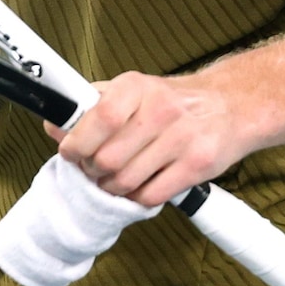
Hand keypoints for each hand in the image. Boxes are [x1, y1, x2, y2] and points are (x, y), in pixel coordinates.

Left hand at [46, 70, 254, 207]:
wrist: (230, 106)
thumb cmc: (170, 101)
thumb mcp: (131, 90)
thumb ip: (92, 106)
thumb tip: (54, 126)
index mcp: (136, 87)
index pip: (99, 118)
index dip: (77, 142)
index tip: (69, 152)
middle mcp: (160, 110)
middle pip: (109, 157)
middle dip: (92, 170)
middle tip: (93, 169)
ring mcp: (182, 139)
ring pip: (127, 181)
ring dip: (111, 187)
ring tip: (112, 180)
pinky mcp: (198, 166)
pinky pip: (152, 195)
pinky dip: (136, 198)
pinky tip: (137, 188)